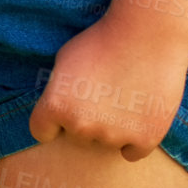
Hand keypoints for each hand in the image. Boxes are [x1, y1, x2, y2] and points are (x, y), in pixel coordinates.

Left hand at [28, 14, 187, 160]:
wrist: (146, 36)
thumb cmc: (101, 41)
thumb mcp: (64, 59)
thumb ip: (58, 90)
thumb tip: (58, 109)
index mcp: (56, 105)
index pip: (41, 131)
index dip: (51, 121)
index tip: (63, 111)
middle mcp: (81, 125)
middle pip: (77, 136)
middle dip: (85, 120)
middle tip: (101, 94)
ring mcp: (113, 135)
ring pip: (105, 142)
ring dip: (111, 128)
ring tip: (123, 97)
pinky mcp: (144, 140)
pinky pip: (131, 151)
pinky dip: (134, 139)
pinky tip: (137, 115)